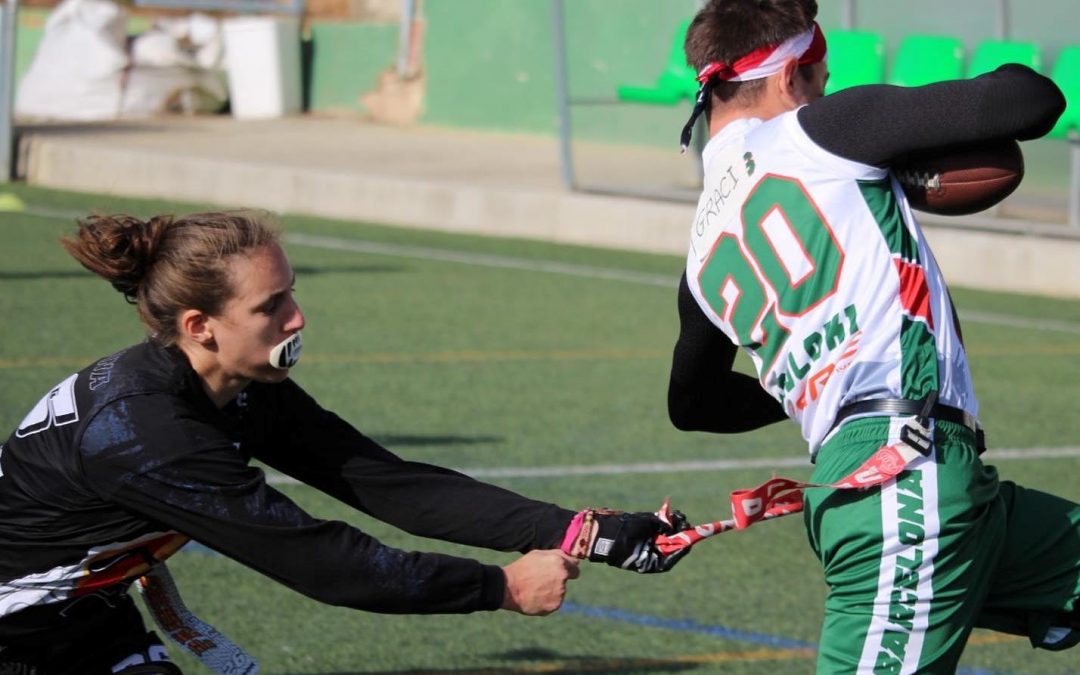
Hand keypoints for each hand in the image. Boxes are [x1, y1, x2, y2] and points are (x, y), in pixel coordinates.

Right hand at [500, 549, 579, 615]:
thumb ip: (557, 555)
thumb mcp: (538, 554)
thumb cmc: (522, 568)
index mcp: (560, 563)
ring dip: (552, 591)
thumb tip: (572, 559)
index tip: (560, 572)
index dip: (568, 570)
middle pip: (566, 581)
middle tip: (543, 580)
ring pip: (560, 592)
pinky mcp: (554, 606)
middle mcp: (563, 578)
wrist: (509, 588)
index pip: (575, 569)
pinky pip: (554, 603)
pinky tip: (535, 596)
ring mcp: (560, 593)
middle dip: (558, 580)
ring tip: (535, 588)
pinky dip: (547, 601)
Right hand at [561, 501, 691, 573]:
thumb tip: (670, 523)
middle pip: (669, 545)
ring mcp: (643, 545)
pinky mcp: (639, 535)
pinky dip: (662, 522)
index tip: (690, 537)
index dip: (682, 546)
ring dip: (672, 525)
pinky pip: (655, 530)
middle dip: (678, 532)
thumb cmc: (621, 533)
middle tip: (683, 521)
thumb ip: (658, 523)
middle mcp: (648, 555)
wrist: (599, 532)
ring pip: (664, 536)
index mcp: (649, 562)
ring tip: (676, 515)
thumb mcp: (642, 526)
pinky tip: (669, 513)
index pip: (671, 558)